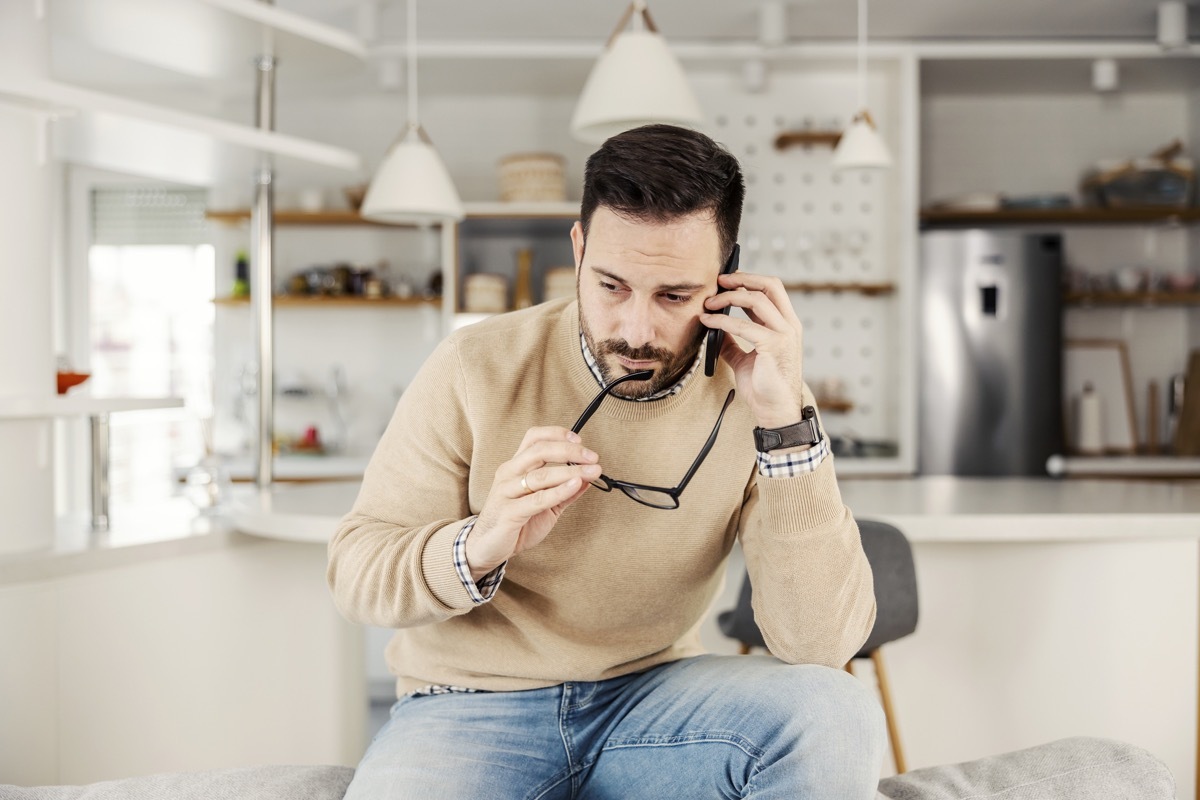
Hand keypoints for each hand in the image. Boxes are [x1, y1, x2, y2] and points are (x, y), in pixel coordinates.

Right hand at [465, 427, 600, 579]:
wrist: (487, 547)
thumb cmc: (514, 522)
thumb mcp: (544, 505)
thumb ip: (564, 492)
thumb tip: (588, 478)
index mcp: (516, 466)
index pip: (534, 438)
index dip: (557, 434)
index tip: (579, 440)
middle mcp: (509, 474)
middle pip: (539, 450)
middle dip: (569, 451)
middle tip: (592, 457)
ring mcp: (506, 492)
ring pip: (540, 474)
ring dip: (571, 471)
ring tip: (591, 471)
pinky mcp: (508, 512)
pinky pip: (537, 499)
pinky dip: (559, 490)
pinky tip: (575, 485)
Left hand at [700, 272, 804, 428]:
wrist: (775, 410)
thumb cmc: (764, 387)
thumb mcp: (745, 358)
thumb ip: (733, 341)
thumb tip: (714, 327)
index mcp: (785, 325)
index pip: (771, 290)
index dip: (748, 280)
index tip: (726, 281)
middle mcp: (789, 325)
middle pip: (770, 285)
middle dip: (743, 278)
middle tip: (719, 280)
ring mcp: (784, 334)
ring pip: (757, 300)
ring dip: (729, 298)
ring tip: (709, 303)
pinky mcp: (774, 346)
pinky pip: (743, 326)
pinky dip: (722, 321)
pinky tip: (708, 322)